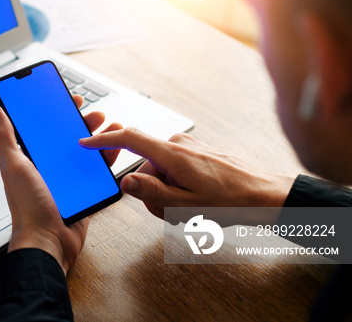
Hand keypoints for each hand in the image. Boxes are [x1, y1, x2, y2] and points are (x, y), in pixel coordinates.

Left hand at [0, 95, 120, 273]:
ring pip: (86, 153)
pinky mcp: (83, 193)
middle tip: (96, 114)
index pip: (45, 129)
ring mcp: (67, 180)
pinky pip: (97, 173)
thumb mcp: (13, 166)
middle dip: (83, 123)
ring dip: (100, 139)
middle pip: (69, 138)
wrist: (48, 242)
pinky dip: (107, 160)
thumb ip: (5, 138)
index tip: (69, 100)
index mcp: (30, 159)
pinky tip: (115, 150)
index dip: (57, 113)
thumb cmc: (28, 207)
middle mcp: (48, 168)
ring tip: (113, 127)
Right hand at [80, 128, 295, 225]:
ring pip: (160, 170)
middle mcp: (178, 143)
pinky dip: (177, 185)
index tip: (86, 143)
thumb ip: (151, 193)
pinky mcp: (196, 151)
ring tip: (190, 208)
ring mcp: (189, 146)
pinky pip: (174, 167)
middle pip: (145, 166)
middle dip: (151, 190)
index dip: (104, 141)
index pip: (129, 139)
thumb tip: (124, 180)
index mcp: (173, 154)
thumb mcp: (186, 206)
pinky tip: (197, 199)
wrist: (266, 195)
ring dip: (166, 191)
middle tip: (172, 211)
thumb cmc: (232, 202)